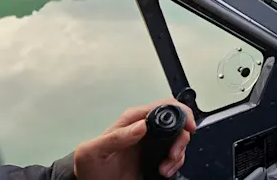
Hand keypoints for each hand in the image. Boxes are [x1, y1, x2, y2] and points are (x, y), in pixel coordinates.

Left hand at [73, 98, 195, 179]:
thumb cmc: (89, 170)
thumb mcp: (93, 152)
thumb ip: (115, 137)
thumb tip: (140, 125)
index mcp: (131, 121)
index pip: (163, 106)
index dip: (181, 113)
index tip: (187, 127)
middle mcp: (142, 129)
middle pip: (176, 122)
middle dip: (181, 138)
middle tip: (173, 154)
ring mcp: (150, 143)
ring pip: (178, 139)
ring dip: (178, 154)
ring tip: (166, 167)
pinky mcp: (154, 157)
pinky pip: (174, 155)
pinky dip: (175, 163)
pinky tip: (165, 170)